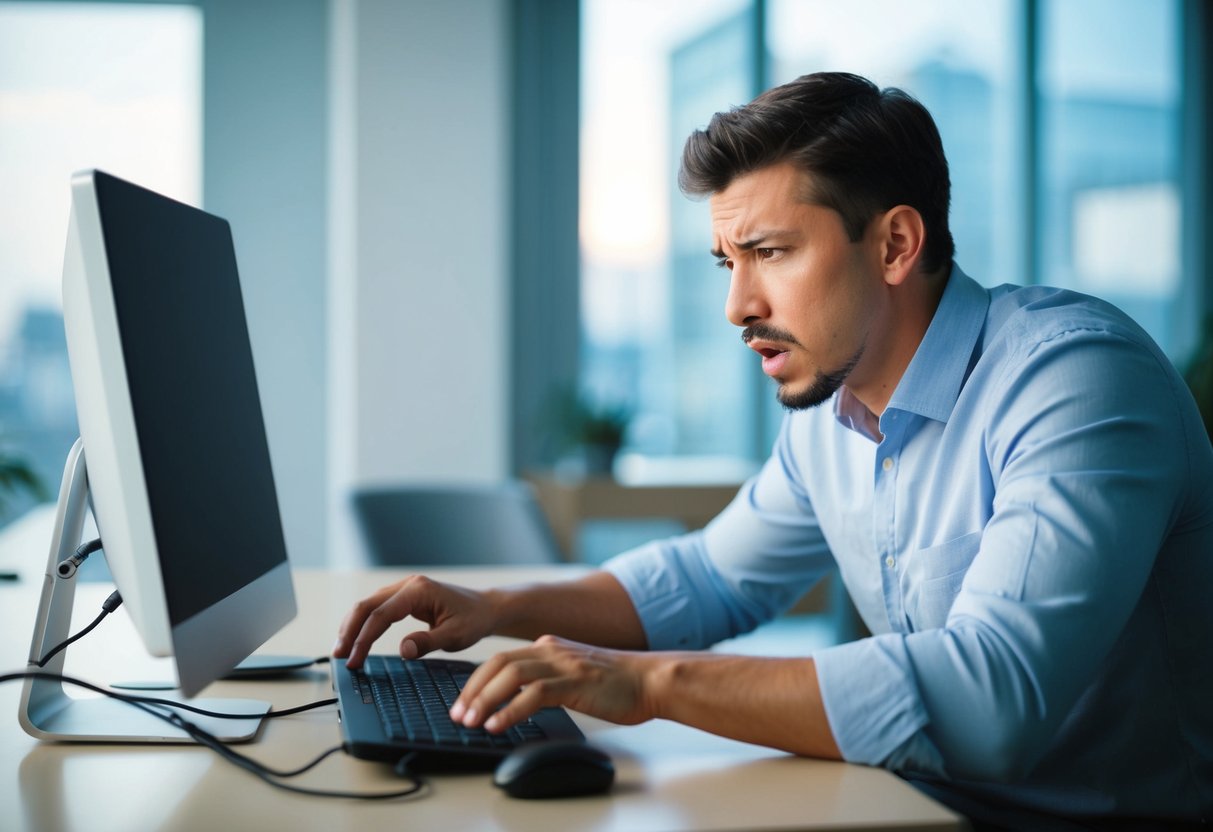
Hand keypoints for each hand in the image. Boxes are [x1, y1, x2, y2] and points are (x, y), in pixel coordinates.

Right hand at [332, 576, 496, 668]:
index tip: (354, 661)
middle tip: (339, 656)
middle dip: (349, 631)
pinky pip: (377, 607)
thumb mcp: (455, 636)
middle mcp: (408, 584)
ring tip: (342, 650)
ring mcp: (405, 588)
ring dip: (352, 626)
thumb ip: (428, 642)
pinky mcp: (404, 596)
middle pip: (367, 606)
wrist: (486, 608)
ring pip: (368, 605)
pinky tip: (355, 638)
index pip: (381, 615)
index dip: (364, 639)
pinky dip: (363, 623)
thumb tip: (403, 650)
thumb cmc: (473, 621)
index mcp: (418, 591)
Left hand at [449, 635, 656, 732]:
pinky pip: (533, 694)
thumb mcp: (575, 674)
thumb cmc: (618, 684)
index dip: (476, 681)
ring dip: (485, 700)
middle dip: (472, 690)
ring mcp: (563, 665)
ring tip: (471, 721)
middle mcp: (552, 651)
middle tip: (458, 714)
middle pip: (498, 664)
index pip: (500, 659)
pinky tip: (498, 725)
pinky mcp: (574, 682)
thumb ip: (549, 679)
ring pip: (510, 675)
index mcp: (550, 647)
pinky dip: (510, 710)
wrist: (651, 680)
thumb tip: (520, 700)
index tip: (463, 703)